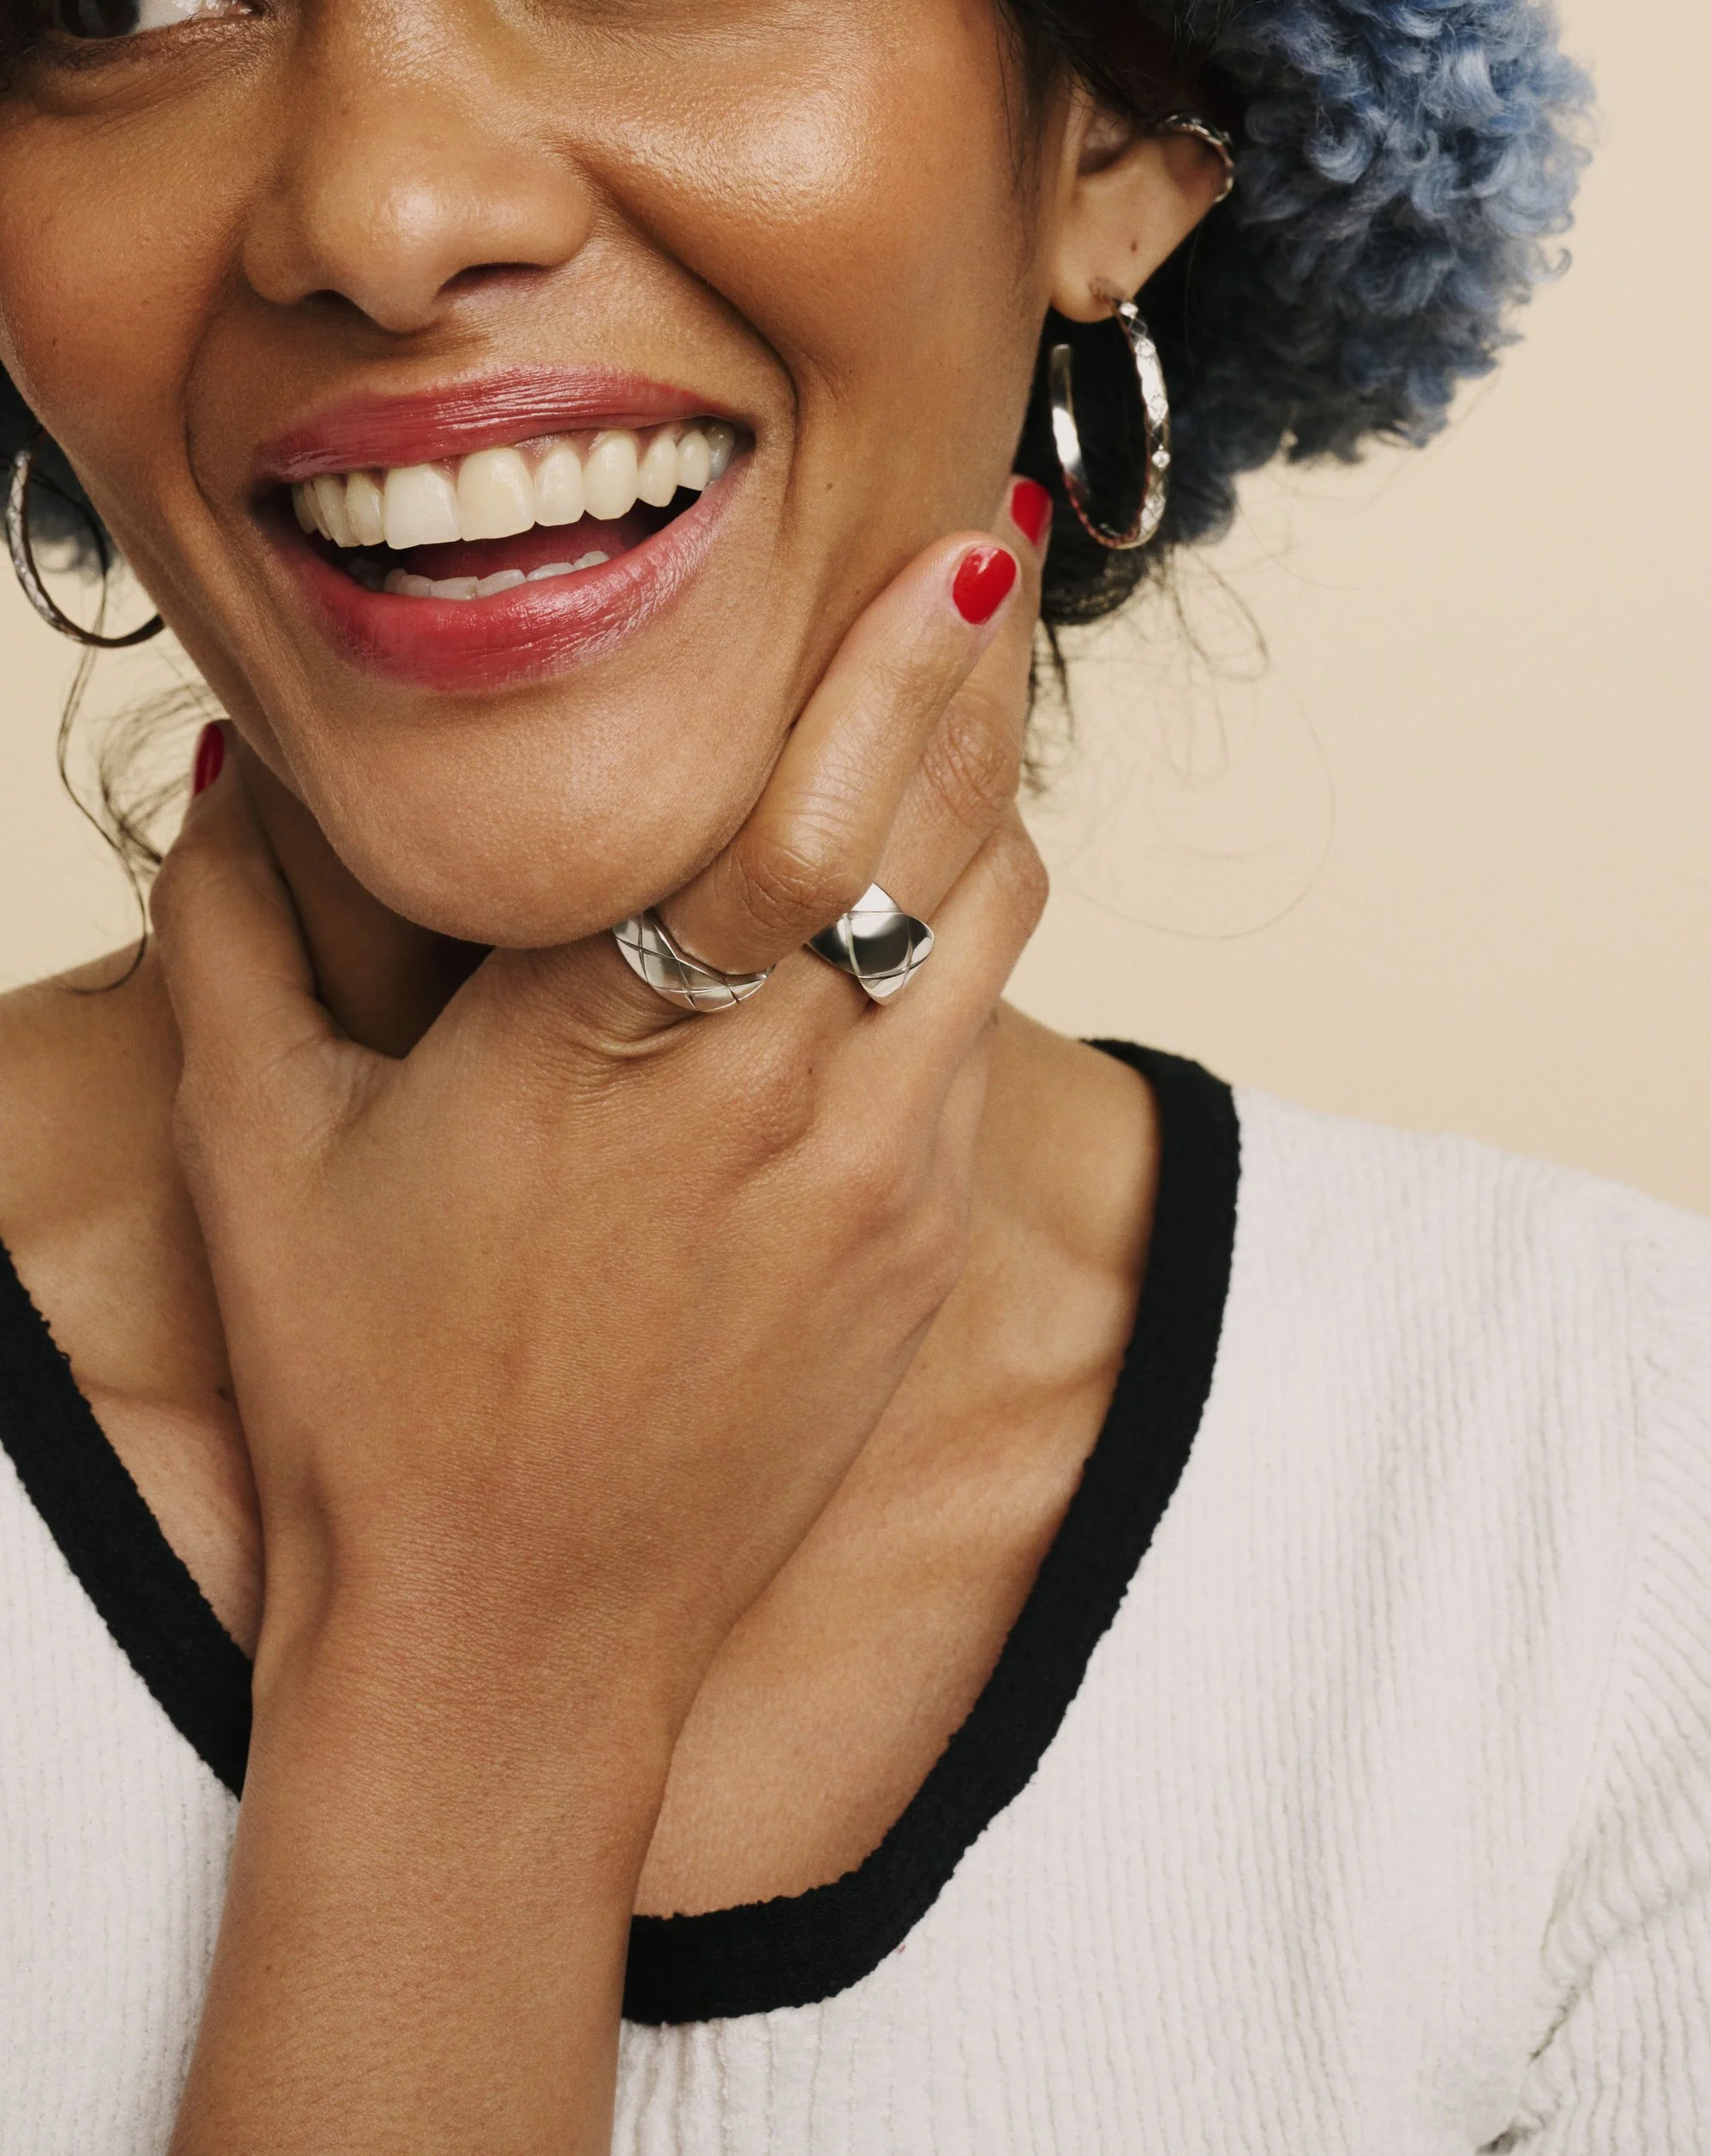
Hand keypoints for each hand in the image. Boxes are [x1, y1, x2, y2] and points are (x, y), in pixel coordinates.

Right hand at [151, 497, 1046, 2154]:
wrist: (506, 1649)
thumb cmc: (365, 1394)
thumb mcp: (257, 1148)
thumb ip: (235, 931)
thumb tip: (236, 767)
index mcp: (608, 1047)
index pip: (802, 812)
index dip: (894, 664)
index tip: (955, 543)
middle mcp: (777, 1100)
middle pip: (941, 832)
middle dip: (975, 671)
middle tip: (987, 545)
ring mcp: (876, 1181)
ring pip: (994, 922)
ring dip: (980, 800)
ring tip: (947, 707)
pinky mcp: (925, 1251)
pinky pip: (981, 1041)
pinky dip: (961, 939)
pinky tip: (902, 899)